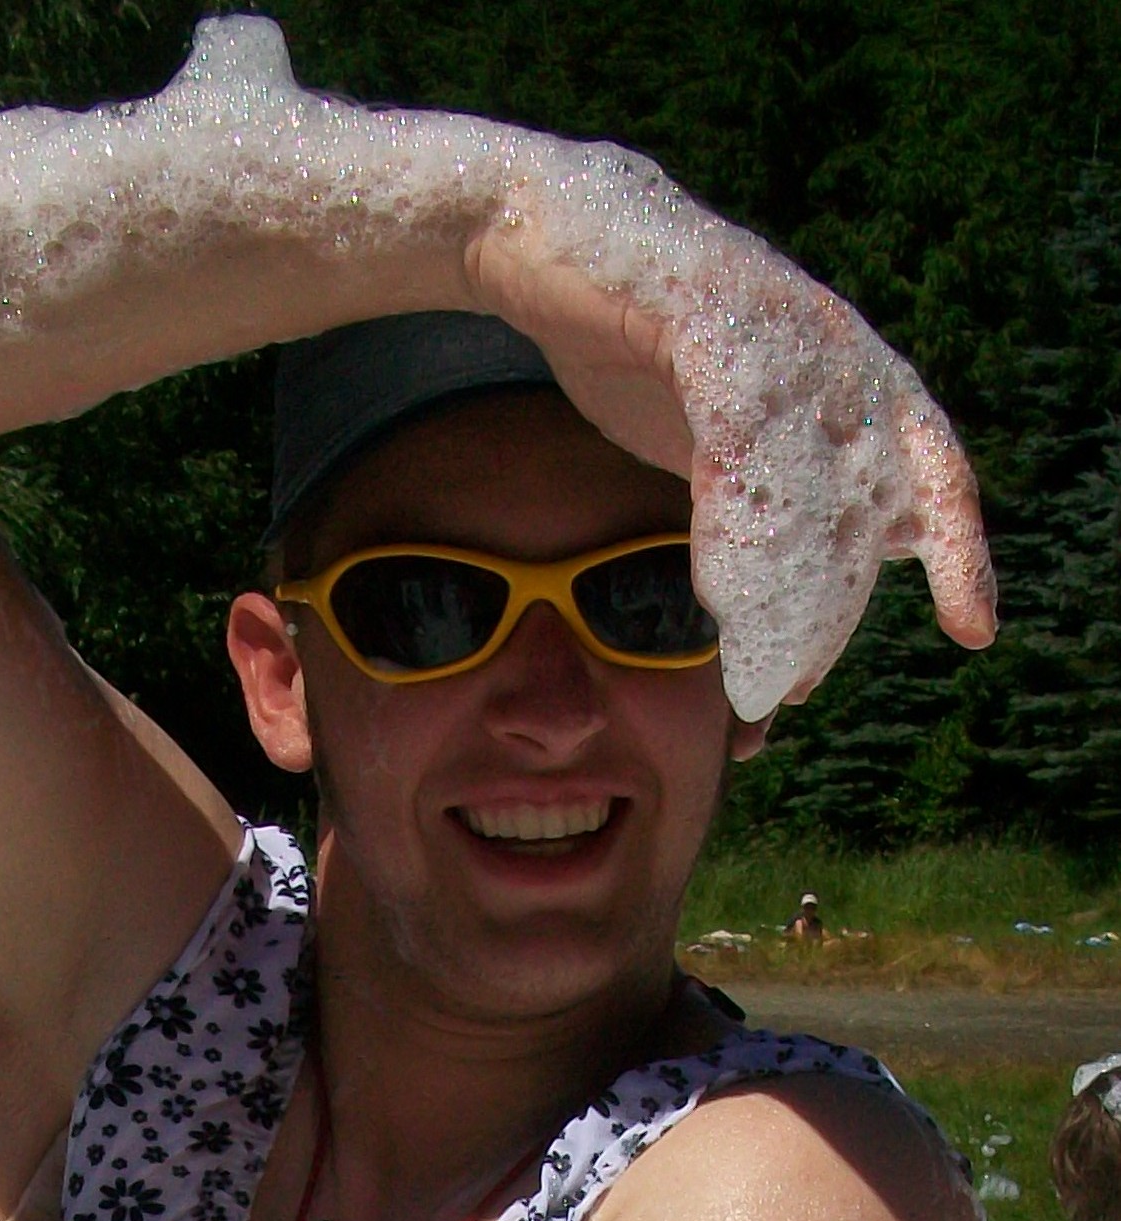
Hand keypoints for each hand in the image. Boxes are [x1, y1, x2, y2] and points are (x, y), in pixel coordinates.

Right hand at [470, 167, 993, 719]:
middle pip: (878, 490)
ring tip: (753, 655)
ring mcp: (774, 320)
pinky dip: (733, 520)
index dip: (957, 547)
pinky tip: (715, 584)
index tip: (972, 629)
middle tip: (800, 678)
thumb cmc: (635, 348)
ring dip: (785, 583)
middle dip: (844, 599)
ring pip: (812, 478)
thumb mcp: (723, 437)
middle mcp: (831, 345)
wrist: (546, 246)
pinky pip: (742, 437)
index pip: (931, 468)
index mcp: (850, 373)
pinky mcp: (707, 307)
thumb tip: (786, 615)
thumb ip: (770, 499)